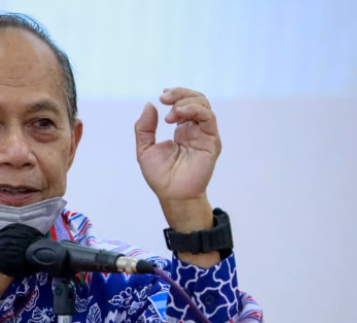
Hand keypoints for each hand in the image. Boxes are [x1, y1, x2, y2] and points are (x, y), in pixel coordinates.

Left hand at [134, 88, 220, 230]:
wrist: (172, 194)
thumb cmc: (160, 176)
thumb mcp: (145, 149)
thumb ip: (144, 128)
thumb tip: (149, 105)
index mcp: (182, 130)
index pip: (184, 104)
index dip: (175, 95)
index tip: (161, 97)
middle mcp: (195, 130)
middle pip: (196, 99)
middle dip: (180, 94)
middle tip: (164, 98)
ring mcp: (204, 135)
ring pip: (204, 105)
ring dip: (186, 102)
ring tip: (171, 113)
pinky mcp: (211, 142)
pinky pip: (209, 119)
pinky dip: (195, 111)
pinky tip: (179, 115)